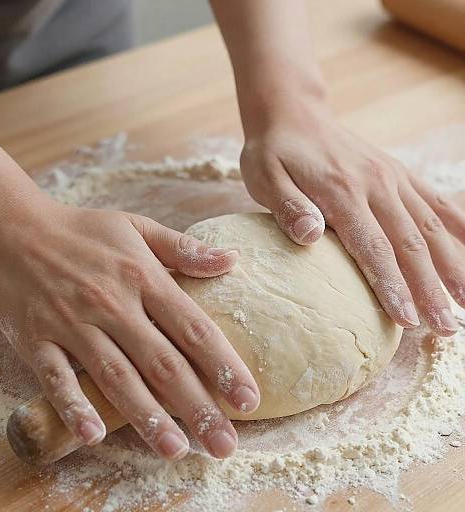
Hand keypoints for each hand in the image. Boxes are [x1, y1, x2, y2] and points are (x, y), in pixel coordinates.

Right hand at [0, 195, 259, 458]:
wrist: (12, 227)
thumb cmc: (83, 230)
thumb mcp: (137, 227)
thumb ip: (184, 249)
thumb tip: (232, 260)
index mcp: (143, 277)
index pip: (193, 327)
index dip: (223, 365)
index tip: (248, 399)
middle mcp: (112, 304)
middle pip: (162, 363)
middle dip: (197, 406)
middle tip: (223, 444)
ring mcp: (73, 323)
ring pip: (116, 377)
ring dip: (147, 417)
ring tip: (175, 449)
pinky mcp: (37, 338)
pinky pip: (56, 378)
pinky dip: (75, 406)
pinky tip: (95, 435)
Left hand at [240, 98, 464, 335]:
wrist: (294, 114)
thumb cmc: (274, 152)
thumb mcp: (265, 178)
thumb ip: (288, 207)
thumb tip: (311, 237)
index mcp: (342, 192)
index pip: (374, 248)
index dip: (393, 286)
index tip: (408, 320)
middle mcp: (376, 185)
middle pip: (411, 244)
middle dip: (431, 289)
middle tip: (446, 327)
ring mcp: (392, 177)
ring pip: (431, 226)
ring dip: (452, 266)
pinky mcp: (398, 173)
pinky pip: (435, 201)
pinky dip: (457, 226)